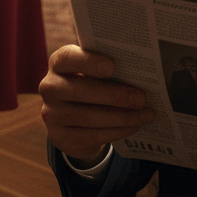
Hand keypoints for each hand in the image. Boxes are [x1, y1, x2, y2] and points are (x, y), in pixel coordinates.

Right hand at [39, 45, 154, 161]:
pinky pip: (93, 135)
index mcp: (58, 63)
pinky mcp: (61, 137)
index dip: (89, 62)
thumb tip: (138, 71)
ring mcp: (52, 114)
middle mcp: (50, 87)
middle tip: (141, 98)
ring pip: (89, 117)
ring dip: (122, 116)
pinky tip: (134, 126)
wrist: (68, 121)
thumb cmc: (87, 86)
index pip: (68, 58)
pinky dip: (117, 131)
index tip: (112, 66)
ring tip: (146, 114)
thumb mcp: (89, 73)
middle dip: (115, 95)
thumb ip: (104, 68)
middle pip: (81, 91)